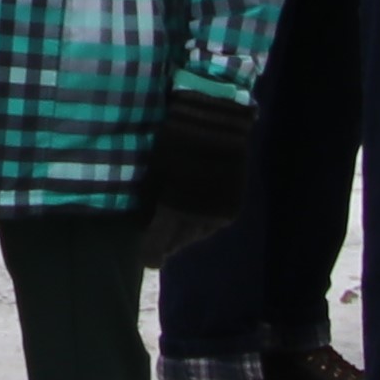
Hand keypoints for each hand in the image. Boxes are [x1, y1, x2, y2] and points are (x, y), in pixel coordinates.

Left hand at [134, 81, 251, 262]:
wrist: (216, 120)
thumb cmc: (176, 140)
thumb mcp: (154, 172)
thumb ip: (149, 203)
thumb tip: (145, 225)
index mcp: (174, 210)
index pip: (159, 243)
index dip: (151, 253)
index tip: (145, 260)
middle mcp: (199, 219)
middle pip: (180, 242)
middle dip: (168, 243)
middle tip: (158, 244)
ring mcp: (220, 213)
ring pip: (198, 234)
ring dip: (185, 235)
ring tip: (175, 231)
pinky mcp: (234, 205)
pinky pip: (214, 223)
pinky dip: (202, 224)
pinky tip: (194, 219)